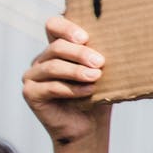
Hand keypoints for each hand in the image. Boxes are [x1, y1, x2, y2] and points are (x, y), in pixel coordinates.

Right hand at [22, 17, 111, 152]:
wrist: (89, 127)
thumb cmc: (98, 95)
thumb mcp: (102, 71)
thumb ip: (101, 56)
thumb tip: (121, 39)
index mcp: (58, 47)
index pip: (54, 25)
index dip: (66, 27)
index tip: (85, 37)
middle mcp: (42, 58)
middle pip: (57, 46)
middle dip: (80, 53)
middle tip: (100, 62)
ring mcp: (33, 75)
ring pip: (53, 66)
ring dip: (77, 71)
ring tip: (96, 76)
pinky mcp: (30, 93)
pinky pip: (50, 86)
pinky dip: (71, 89)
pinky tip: (89, 91)